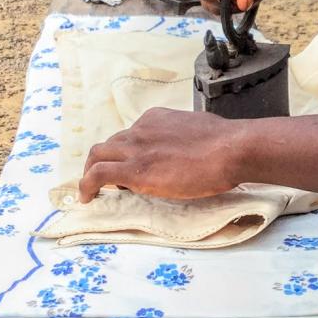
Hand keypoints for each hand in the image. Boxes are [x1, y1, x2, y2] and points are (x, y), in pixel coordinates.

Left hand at [79, 107, 243, 201]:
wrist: (231, 149)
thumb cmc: (226, 143)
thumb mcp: (199, 129)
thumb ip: (183, 138)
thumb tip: (187, 150)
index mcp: (157, 119)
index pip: (131, 134)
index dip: (127, 153)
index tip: (131, 167)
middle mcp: (142, 129)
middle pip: (110, 144)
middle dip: (105, 161)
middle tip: (107, 181)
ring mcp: (136, 148)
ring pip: (98, 155)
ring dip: (91, 172)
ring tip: (92, 191)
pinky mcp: (135, 170)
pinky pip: (97, 175)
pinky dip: (86, 185)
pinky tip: (87, 198)